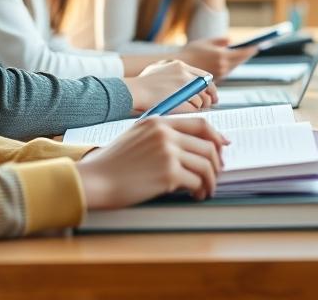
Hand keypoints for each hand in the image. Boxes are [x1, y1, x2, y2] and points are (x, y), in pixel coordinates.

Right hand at [75, 117, 227, 207]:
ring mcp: (168, 152)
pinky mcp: (168, 173)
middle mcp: (166, 134)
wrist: (95, 180)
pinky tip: (196, 195)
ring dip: (210, 180)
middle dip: (216, 163)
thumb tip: (190, 147)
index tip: (223, 147)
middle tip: (216, 174)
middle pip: (208, 146)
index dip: (216, 136)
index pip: (200, 123)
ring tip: (206, 190)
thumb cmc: (113, 164)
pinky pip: (196, 181)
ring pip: (205, 164)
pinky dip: (200, 190)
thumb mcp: (136, 136)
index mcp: (159, 122)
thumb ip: (161, 135)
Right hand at [122, 59, 218, 113]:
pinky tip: (188, 115)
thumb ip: (172, 70)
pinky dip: (194, 113)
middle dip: (209, 98)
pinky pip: (195, 109)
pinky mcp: (182, 100)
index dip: (209, 87)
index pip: (204, 76)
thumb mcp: (157, 69)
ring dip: (200, 107)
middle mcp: (184, 74)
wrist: (132, 92)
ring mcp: (184, 88)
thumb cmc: (140, 84)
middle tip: (210, 104)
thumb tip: (185, 78)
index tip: (211, 95)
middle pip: (207, 88)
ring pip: (202, 100)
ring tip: (194, 112)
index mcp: (180, 66)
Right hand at [178, 37, 255, 79]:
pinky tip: (230, 61)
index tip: (257, 46)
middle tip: (253, 49)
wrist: (178, 67)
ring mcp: (219, 74)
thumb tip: (230, 41)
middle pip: (239, 61)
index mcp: (222, 56)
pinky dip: (229, 65)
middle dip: (245, 55)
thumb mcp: (206, 42)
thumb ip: (219, 41)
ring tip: (243, 54)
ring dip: (237, 60)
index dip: (250, 50)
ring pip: (233, 67)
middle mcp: (222, 67)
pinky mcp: (215, 80)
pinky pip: (226, 71)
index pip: (242, 53)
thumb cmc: (190, 52)